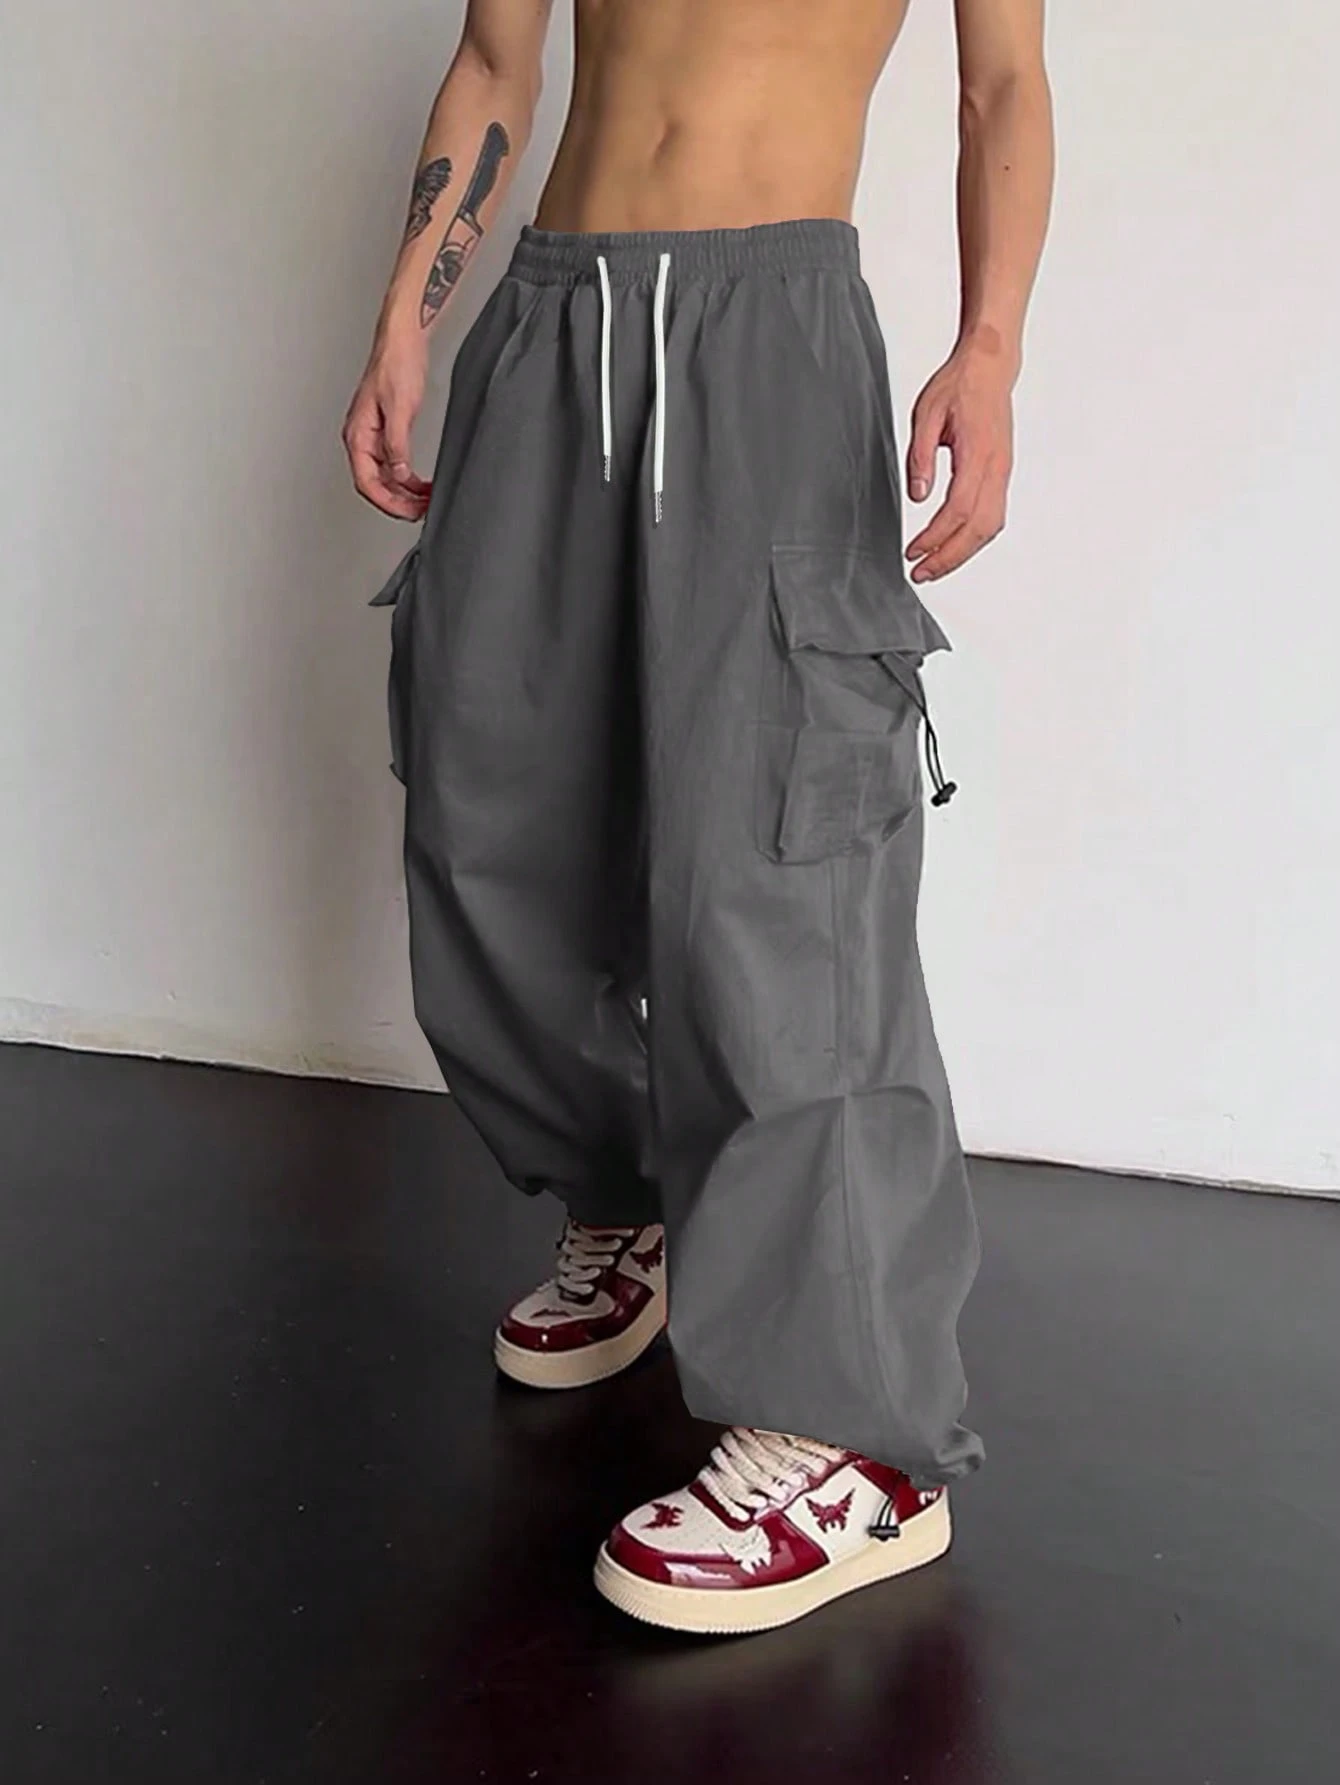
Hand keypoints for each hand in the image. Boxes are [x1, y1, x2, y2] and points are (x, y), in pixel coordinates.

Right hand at [342, 329, 431, 521]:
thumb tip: (399, 474)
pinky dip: (408, 478)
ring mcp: (373, 436)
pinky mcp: (387, 431)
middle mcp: (362, 438)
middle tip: (422, 512)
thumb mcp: (400, 408)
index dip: (388, 503)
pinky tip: (423, 483)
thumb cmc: (397, 364)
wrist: (403, 340)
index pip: (367, 482)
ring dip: (405, 492)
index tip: (408, 513)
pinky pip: (394, 464)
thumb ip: (397, 445)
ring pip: (385, 477)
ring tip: (427, 501)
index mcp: (358, 435)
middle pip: (375, 485)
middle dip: (398, 502)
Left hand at [904, 340, 1015, 582]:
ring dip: (962, 552)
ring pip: (991, 527)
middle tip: (921, 573)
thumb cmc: (959, 386)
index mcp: (978, 453)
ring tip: (934, 566)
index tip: (913, 552)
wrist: (990, 368)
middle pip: (979, 528)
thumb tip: (918, 496)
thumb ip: (920, 457)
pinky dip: (974, 538)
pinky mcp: (1002, 474)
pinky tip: (953, 545)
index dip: (935, 537)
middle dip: (949, 557)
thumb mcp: (925, 414)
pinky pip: (994, 516)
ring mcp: (1003, 472)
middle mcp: (996, 467)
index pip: (958, 509)